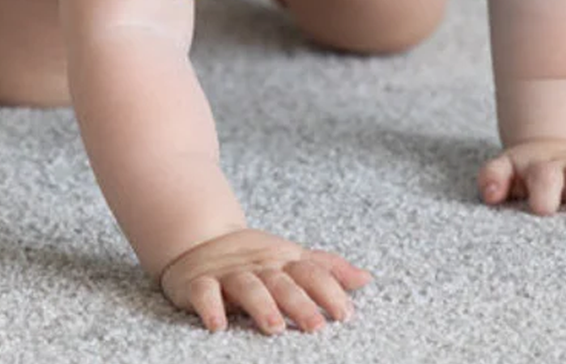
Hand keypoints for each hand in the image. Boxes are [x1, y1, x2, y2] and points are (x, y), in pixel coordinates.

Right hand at [159, 228, 371, 334]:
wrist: (201, 238)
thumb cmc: (255, 258)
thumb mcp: (292, 258)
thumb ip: (327, 270)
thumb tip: (366, 279)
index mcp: (284, 261)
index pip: (311, 273)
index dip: (330, 291)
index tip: (346, 314)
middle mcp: (260, 266)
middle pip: (282, 283)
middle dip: (300, 304)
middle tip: (317, 327)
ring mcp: (229, 274)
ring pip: (247, 287)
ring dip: (262, 305)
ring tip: (275, 327)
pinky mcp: (199, 283)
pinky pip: (204, 293)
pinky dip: (210, 307)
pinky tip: (217, 325)